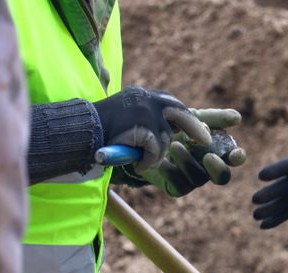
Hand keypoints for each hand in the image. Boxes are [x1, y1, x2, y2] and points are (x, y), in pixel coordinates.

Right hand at [93, 86, 211, 170]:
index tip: (203, 129)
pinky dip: (148, 161)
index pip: (174, 104)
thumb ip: (150, 117)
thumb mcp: (129, 116)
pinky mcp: (143, 126)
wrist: (81, 130)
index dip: (190, 118)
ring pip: (166, 140)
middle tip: (206, 140)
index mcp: (145, 95)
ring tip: (140, 158)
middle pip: (182, 114)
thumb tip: (175, 129)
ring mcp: (147, 112)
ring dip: (155, 154)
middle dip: (196, 129)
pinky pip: (156, 150)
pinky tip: (136, 163)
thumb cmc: (102, 128)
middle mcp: (148, 99)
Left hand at [113, 108, 245, 196]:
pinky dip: (171, 171)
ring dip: (188, 162)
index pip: (233, 158)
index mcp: (217, 151)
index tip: (235, 153)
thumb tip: (237, 117)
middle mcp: (208, 168)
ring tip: (174, 145)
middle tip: (208, 156)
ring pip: (198, 178)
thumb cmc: (175, 125)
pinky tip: (161, 159)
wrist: (145, 134)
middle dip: (218, 169)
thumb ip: (214, 117)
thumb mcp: (193, 117)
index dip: (237, 157)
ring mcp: (192, 179)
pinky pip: (179, 185)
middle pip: (222, 177)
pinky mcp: (176, 188)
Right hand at [252, 155, 287, 228]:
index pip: (286, 167)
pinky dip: (275, 220)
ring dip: (268, 210)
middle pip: (281, 188)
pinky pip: (286, 214)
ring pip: (281, 203)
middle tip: (255, 200)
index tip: (261, 176)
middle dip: (268, 194)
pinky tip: (263, 225)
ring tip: (255, 216)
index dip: (274, 171)